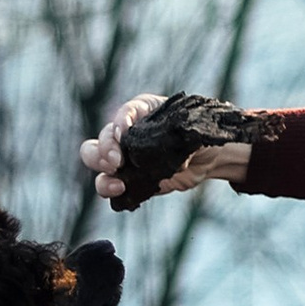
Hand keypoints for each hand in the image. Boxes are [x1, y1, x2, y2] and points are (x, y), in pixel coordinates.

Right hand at [80, 95, 251, 207]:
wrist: (206, 156)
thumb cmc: (196, 134)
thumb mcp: (194, 129)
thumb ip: (184, 140)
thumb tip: (179, 163)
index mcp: (141, 112)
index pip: (124, 113)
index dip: (120, 122)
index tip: (125, 133)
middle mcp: (126, 135)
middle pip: (101, 140)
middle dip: (104, 151)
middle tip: (117, 162)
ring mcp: (125, 159)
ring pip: (97, 165)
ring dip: (103, 176)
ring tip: (118, 185)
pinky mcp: (130, 180)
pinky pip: (111, 186)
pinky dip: (111, 191)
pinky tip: (121, 193)